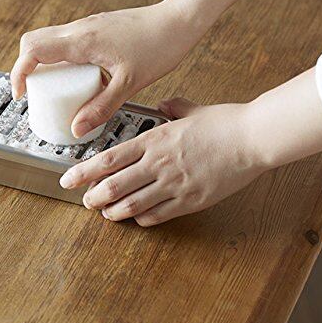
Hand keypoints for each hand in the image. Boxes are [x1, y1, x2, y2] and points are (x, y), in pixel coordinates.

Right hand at [10, 2, 203, 137]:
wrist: (179, 20)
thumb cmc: (159, 46)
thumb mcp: (128, 83)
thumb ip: (101, 107)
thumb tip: (77, 127)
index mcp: (83, 41)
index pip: (33, 50)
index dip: (19, 72)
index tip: (21, 93)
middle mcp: (81, 28)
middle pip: (34, 41)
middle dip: (27, 67)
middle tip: (38, 92)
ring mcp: (89, 25)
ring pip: (50, 39)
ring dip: (45, 62)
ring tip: (58, 88)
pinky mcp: (98, 27)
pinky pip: (68, 40)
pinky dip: (62, 58)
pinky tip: (81, 76)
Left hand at [59, 98, 266, 226]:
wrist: (252, 138)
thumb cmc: (223, 123)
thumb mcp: (191, 110)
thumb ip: (171, 107)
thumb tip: (162, 104)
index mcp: (155, 139)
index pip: (109, 158)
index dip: (84, 171)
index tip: (69, 178)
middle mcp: (159, 163)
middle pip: (114, 185)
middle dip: (94, 195)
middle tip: (85, 200)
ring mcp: (174, 184)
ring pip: (133, 204)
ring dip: (113, 211)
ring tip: (105, 213)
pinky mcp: (191, 200)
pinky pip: (159, 214)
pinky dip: (143, 218)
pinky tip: (137, 218)